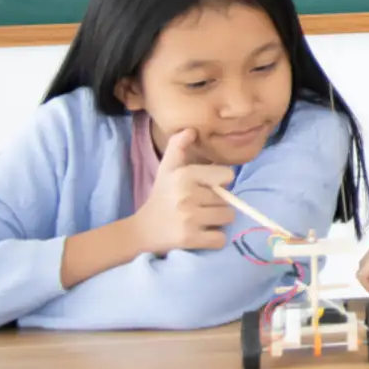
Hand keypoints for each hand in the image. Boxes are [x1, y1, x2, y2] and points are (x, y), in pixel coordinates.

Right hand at [132, 128, 234, 254]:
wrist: (141, 231)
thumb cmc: (161, 197)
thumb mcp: (167, 169)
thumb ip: (177, 147)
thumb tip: (190, 129)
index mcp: (184, 175)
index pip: (227, 175)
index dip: (218, 183)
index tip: (204, 188)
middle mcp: (187, 195)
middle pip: (228, 199)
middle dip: (217, 204)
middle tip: (197, 207)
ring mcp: (189, 218)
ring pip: (227, 218)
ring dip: (217, 221)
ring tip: (199, 220)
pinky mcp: (190, 239)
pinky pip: (220, 239)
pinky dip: (215, 239)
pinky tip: (200, 234)